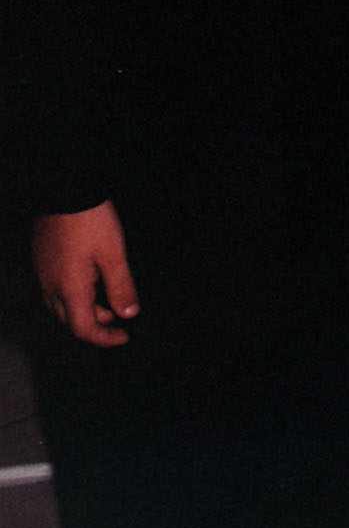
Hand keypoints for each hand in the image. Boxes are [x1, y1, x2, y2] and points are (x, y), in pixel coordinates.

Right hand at [33, 202, 138, 346]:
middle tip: (118, 316)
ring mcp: (43, 273)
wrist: (65, 189)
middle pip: (69, 321)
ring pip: (60, 306)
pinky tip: (89, 278)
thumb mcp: (113, 253)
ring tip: (107, 296)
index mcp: (69, 289)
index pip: (83, 329)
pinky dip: (73, 294)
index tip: (124, 336)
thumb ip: (121, 286)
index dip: (104, 338)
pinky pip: (54, 289)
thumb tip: (128, 313)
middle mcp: (50, 286)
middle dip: (95, 324)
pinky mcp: (41, 260)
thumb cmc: (90, 220)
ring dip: (84, 309)